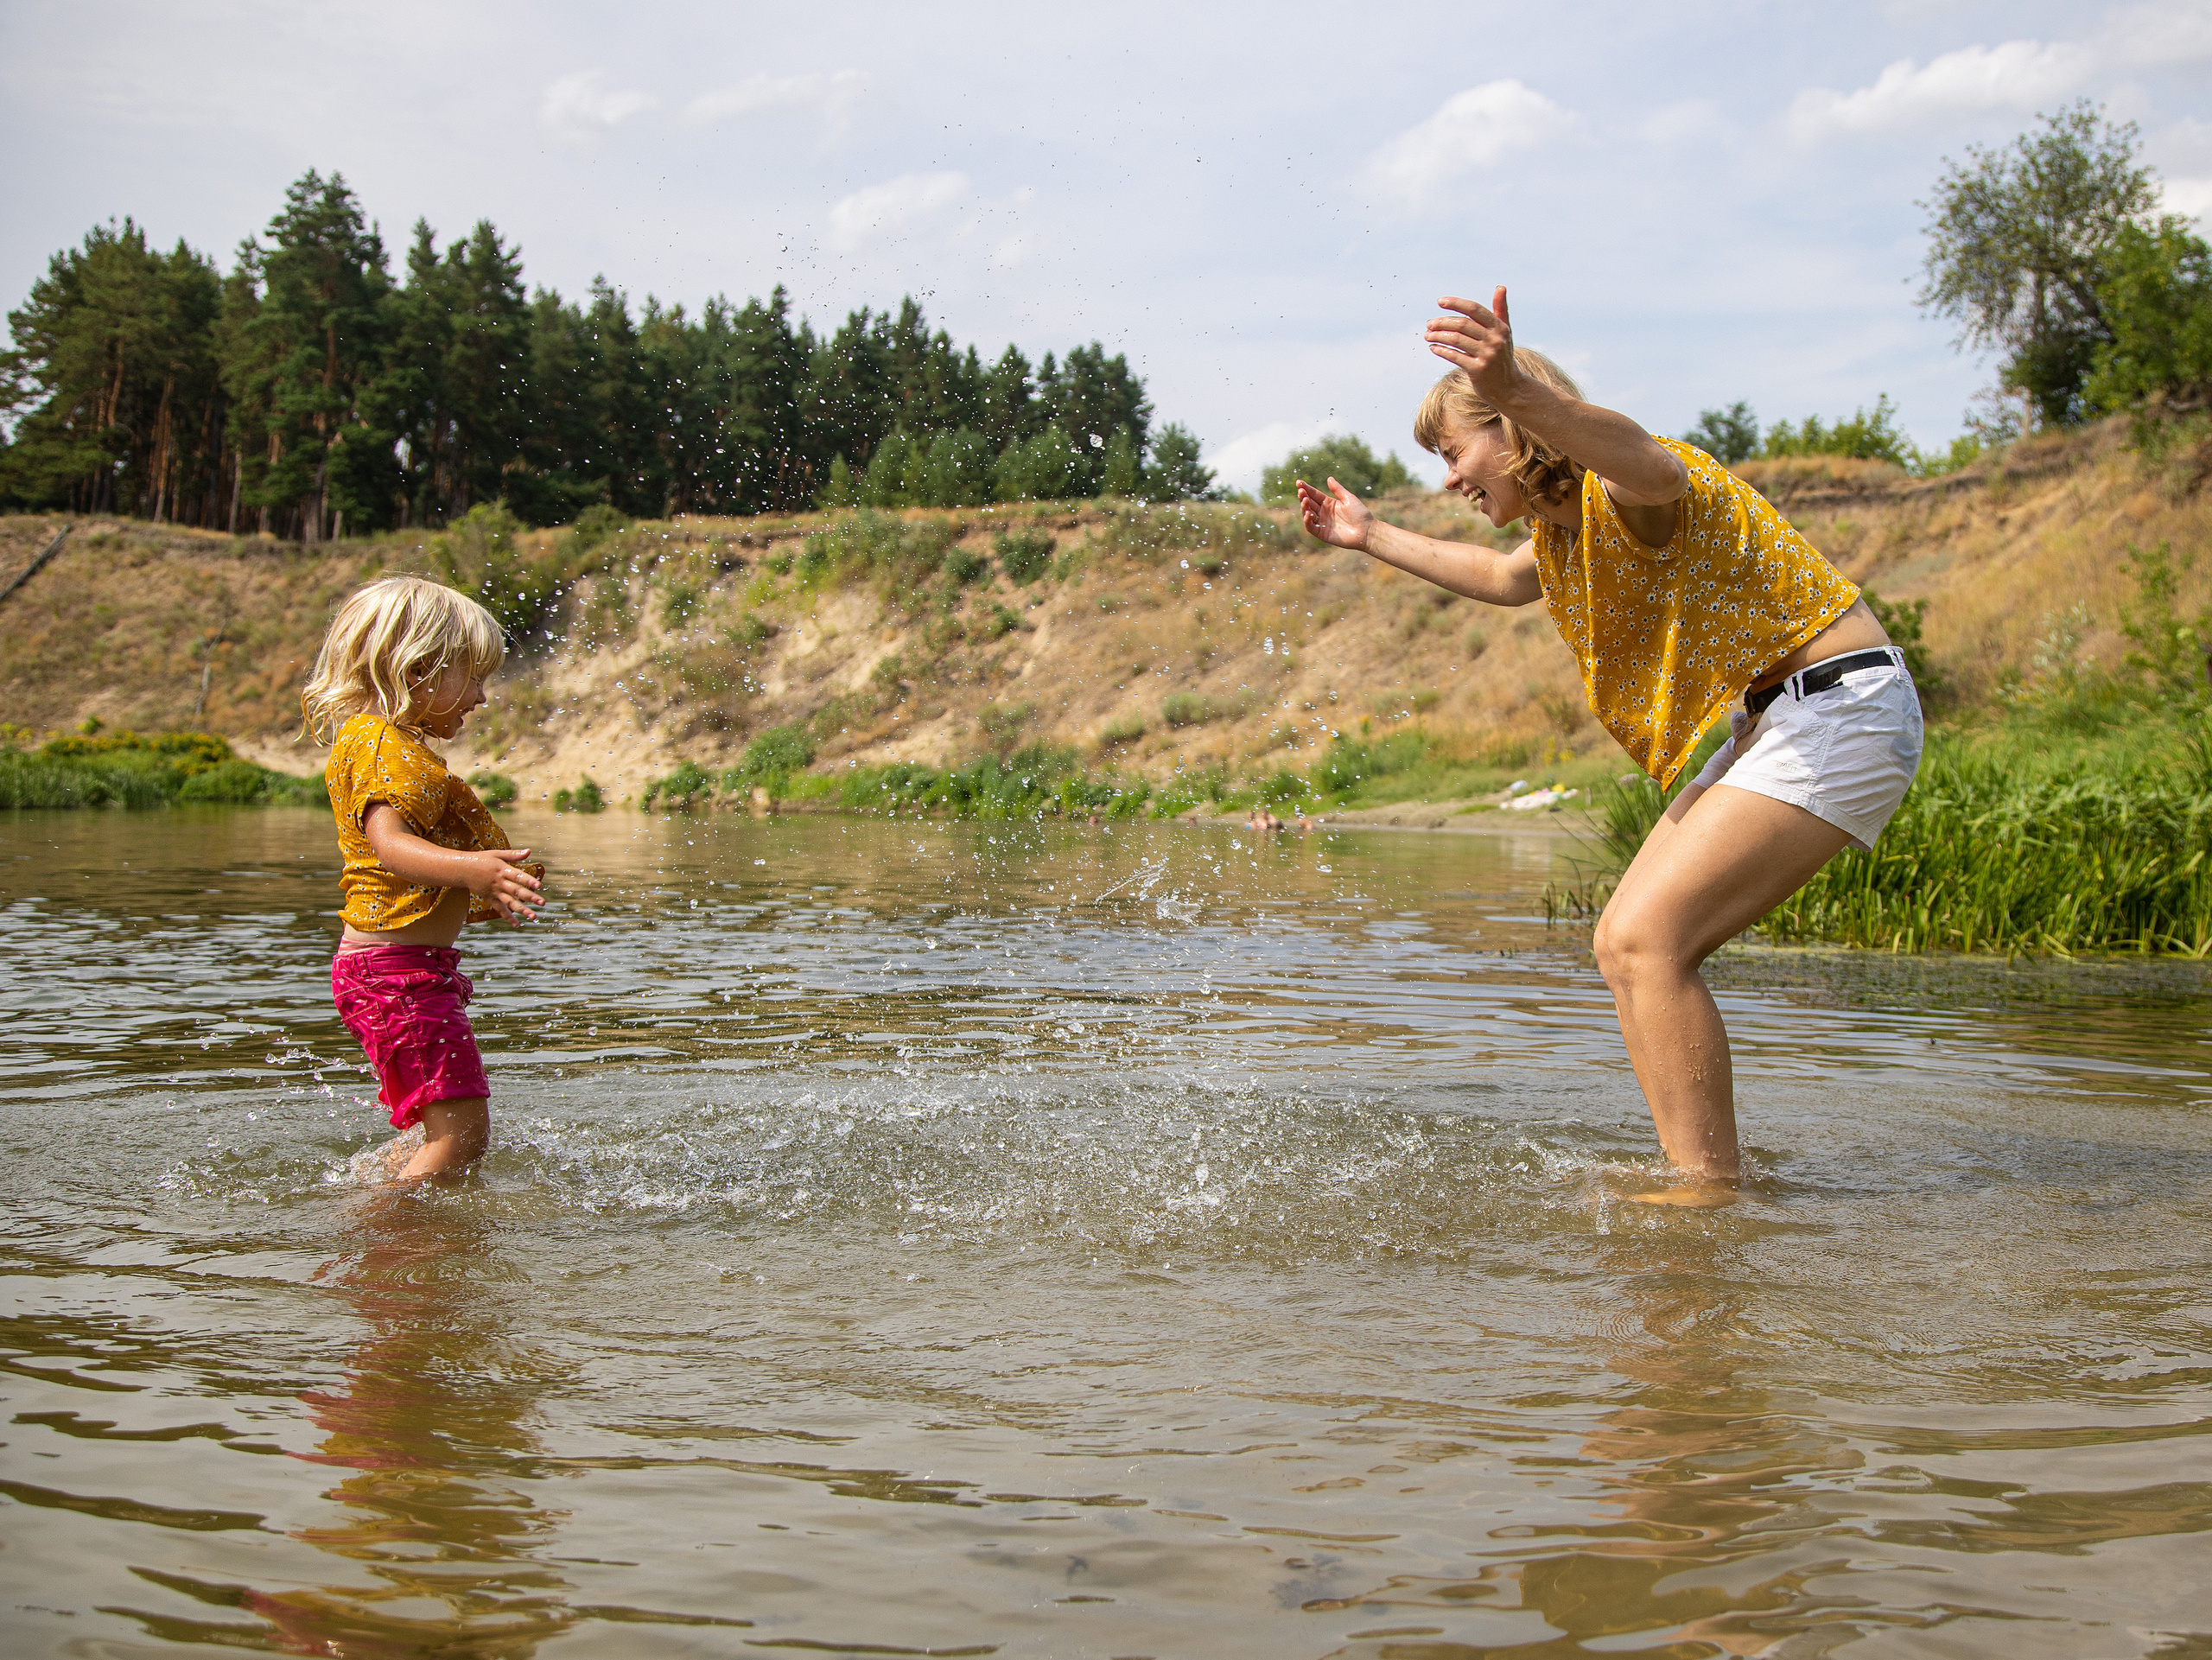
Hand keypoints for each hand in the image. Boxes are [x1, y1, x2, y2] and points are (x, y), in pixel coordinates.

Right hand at [465, 847, 542, 924]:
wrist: (462, 869)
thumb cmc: (482, 859)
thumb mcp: (497, 854)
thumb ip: (513, 855)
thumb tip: (529, 851)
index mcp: (502, 870)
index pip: (517, 876)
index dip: (528, 881)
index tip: (538, 886)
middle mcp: (499, 883)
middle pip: (516, 891)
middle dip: (530, 897)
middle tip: (542, 903)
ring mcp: (494, 892)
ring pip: (509, 902)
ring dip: (522, 910)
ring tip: (533, 916)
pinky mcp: (490, 899)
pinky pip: (500, 909)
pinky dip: (508, 917)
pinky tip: (517, 925)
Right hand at [1296, 477, 1373, 550]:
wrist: (1366, 531)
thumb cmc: (1360, 514)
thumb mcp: (1348, 498)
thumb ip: (1338, 489)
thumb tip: (1329, 478)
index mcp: (1329, 503)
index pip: (1314, 494)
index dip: (1306, 488)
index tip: (1298, 482)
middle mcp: (1324, 512)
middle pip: (1309, 503)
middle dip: (1303, 497)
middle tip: (1301, 491)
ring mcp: (1322, 523)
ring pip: (1307, 514)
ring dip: (1304, 507)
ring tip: (1305, 500)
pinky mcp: (1322, 533)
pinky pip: (1310, 527)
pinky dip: (1307, 521)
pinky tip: (1308, 513)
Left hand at [1424, 285, 1518, 407]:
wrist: (1509, 387)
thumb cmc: (1502, 357)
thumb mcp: (1504, 333)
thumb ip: (1500, 310)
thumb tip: (1500, 287)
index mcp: (1499, 327)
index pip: (1475, 309)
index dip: (1456, 303)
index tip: (1440, 302)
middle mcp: (1494, 340)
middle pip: (1462, 324)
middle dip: (1442, 322)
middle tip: (1429, 323)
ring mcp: (1487, 355)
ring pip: (1456, 339)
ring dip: (1438, 336)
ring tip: (1428, 335)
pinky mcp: (1478, 370)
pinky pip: (1455, 356)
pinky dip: (1441, 350)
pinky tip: (1433, 347)